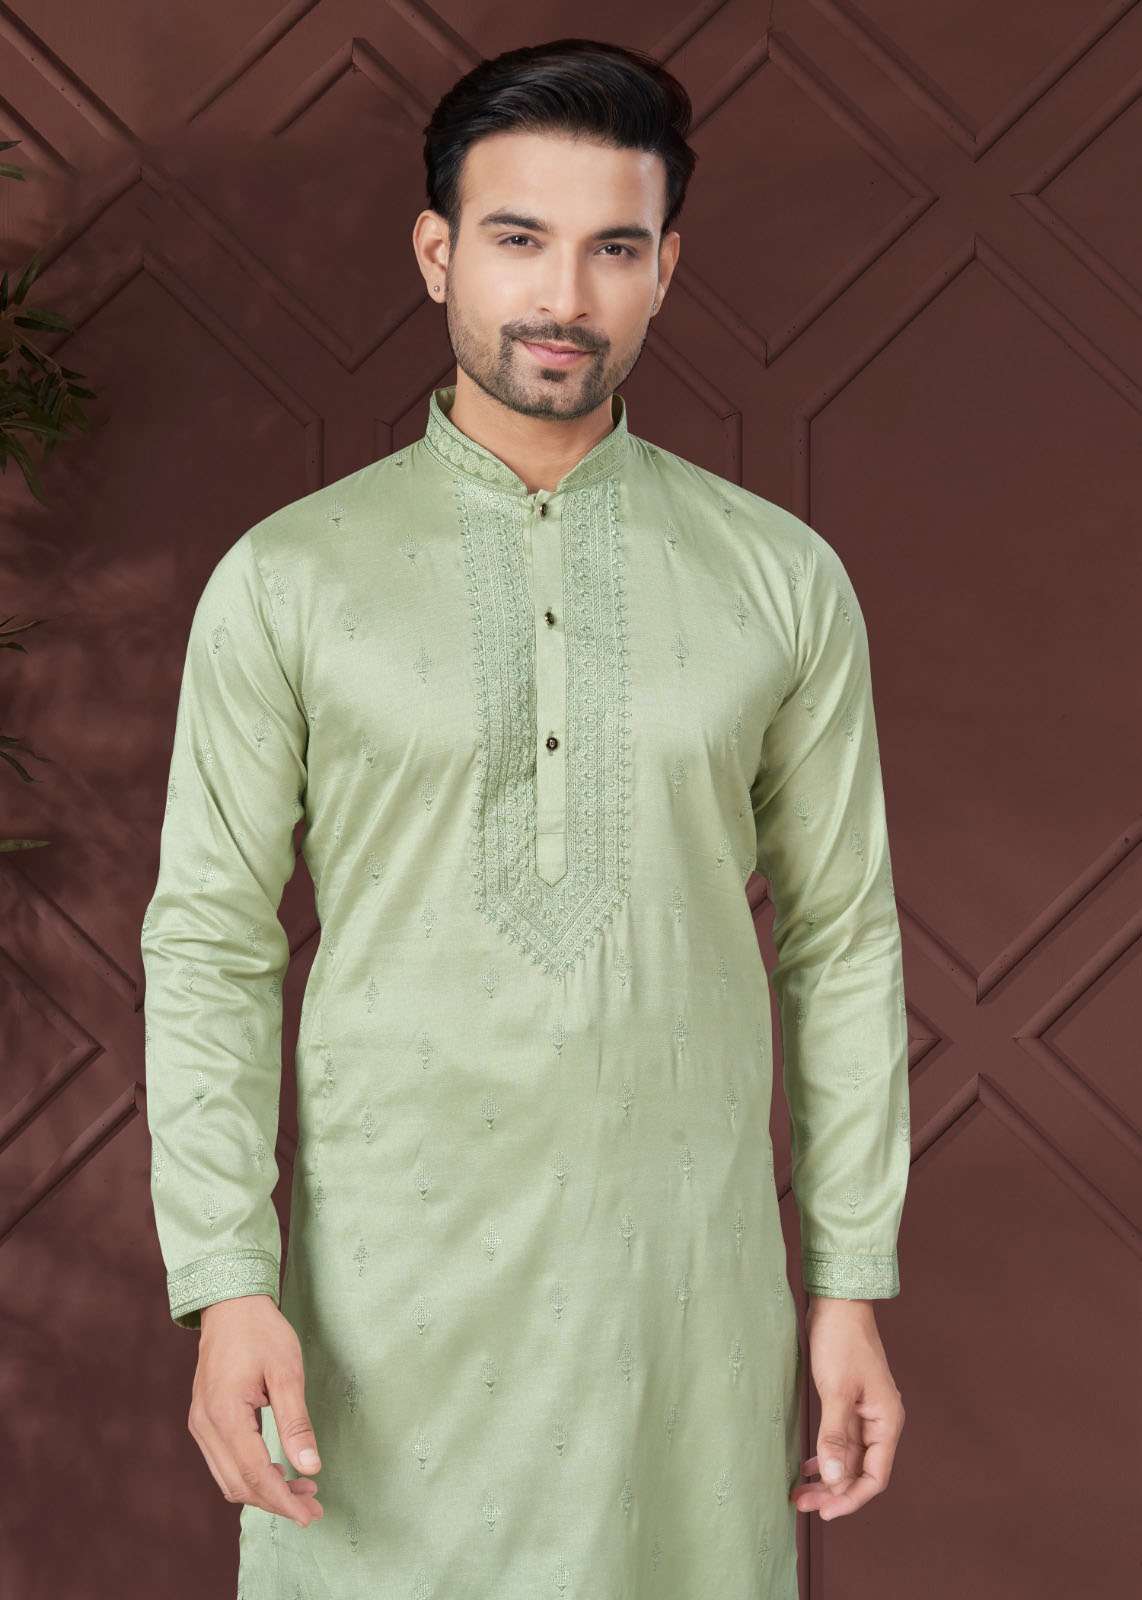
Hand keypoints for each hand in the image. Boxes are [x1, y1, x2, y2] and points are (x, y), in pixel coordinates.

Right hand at [187, 1294, 324, 1528]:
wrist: (231, 1304)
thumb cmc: (262, 1332)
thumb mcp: (287, 1372)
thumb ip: (297, 1423)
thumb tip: (310, 1469)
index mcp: (225, 1415)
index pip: (256, 1475)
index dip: (284, 1500)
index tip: (311, 1514)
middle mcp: (205, 1426)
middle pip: (240, 1486)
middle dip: (277, 1502)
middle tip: (313, 1507)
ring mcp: (200, 1425)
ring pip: (229, 1480)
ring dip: (263, 1491)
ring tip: (302, 1491)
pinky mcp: (203, 1421)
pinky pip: (224, 1463)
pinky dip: (250, 1476)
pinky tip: (277, 1470)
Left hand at [790, 1296, 904, 1520]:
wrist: (837, 1301)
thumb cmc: (841, 1341)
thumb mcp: (836, 1390)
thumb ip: (836, 1437)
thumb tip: (836, 1480)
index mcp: (886, 1422)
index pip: (874, 1477)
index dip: (850, 1499)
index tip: (824, 1512)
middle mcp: (879, 1422)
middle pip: (860, 1471)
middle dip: (833, 1491)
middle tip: (801, 1504)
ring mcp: (864, 1413)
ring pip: (848, 1457)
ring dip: (827, 1476)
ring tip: (800, 1492)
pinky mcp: (848, 1402)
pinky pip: (840, 1440)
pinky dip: (825, 1455)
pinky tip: (809, 1466)